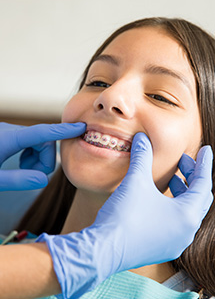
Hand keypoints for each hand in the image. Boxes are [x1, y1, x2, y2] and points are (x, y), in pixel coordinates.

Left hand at [0, 122, 85, 190]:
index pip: (42, 132)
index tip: (81, 127)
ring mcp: (11, 132)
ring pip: (38, 142)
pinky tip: (22, 164)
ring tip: (23, 171)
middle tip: (33, 176)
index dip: (64, 131)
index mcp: (9, 138)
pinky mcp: (9, 136)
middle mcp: (11, 131)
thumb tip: (44, 180)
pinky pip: (30, 143)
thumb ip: (18, 180)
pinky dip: (32, 155)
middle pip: (44, 142)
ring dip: (39, 158)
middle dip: (45, 160)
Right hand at [37, 133, 212, 298]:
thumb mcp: (136, 180)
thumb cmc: (124, 216)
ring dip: (183, 193)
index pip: (203, 183)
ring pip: (187, 213)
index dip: (204, 164)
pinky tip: (158, 200)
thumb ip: (142, 156)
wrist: (104, 249)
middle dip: (192, 177)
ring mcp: (174, 243)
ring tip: (171, 180)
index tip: (205, 150)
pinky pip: (176, 225)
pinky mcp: (161, 249)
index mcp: (187, 215)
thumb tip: (142, 138)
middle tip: (182, 162)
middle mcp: (186, 232)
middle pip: (198, 199)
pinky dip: (173, 209)